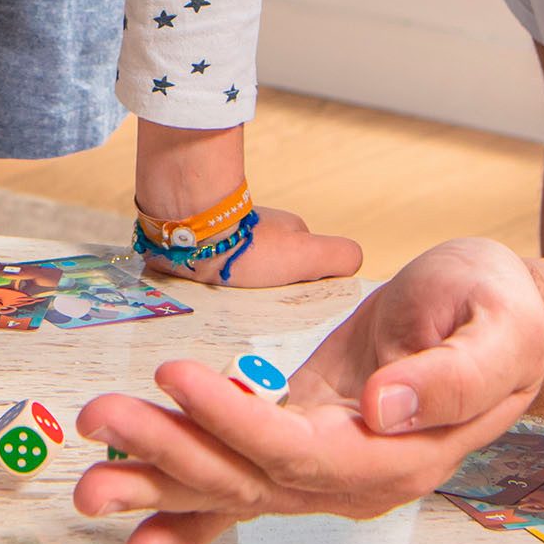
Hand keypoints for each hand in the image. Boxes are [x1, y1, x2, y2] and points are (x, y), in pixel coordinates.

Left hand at [74, 235, 543, 543]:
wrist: (507, 328)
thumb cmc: (500, 316)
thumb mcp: (494, 327)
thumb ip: (448, 378)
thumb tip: (384, 406)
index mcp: (397, 456)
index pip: (297, 450)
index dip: (231, 420)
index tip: (175, 378)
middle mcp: (355, 481)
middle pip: (247, 478)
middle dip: (167, 452)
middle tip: (96, 420)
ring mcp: (327, 473)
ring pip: (232, 487)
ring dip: (157, 481)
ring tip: (86, 483)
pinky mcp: (305, 448)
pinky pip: (241, 487)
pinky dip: (188, 513)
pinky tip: (136, 531)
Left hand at [143, 204, 361, 288]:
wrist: (188, 235)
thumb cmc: (247, 246)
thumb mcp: (306, 254)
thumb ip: (339, 256)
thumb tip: (356, 263)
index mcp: (290, 232)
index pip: (307, 271)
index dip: (302, 292)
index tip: (288, 307)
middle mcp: (261, 231)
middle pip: (275, 276)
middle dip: (269, 295)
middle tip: (257, 312)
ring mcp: (230, 238)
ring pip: (245, 279)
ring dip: (240, 294)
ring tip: (231, 309)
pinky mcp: (201, 248)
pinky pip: (216, 275)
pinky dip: (216, 287)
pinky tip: (210, 298)